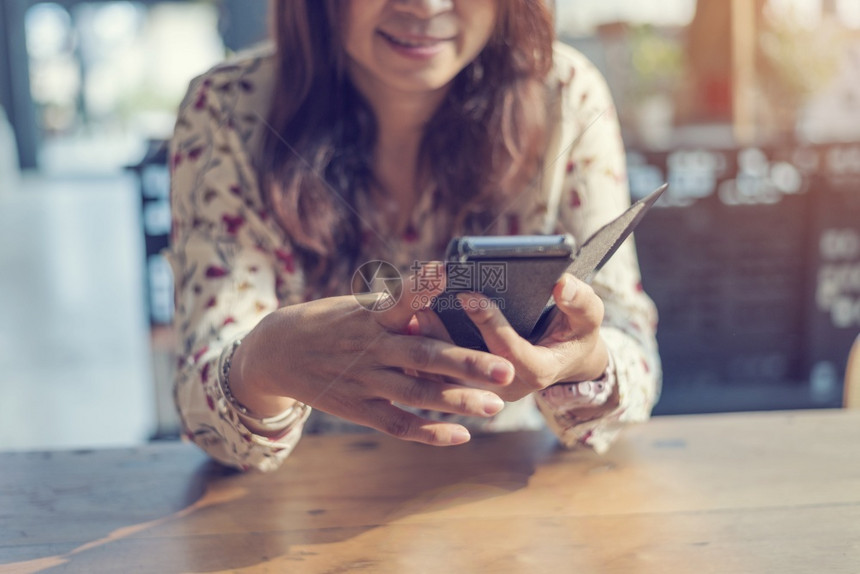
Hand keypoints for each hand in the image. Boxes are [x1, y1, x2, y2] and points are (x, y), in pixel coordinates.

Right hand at [228, 264, 514, 445]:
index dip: (421, 287)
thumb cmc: (329, 323)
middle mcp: (371, 349)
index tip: (444, 272)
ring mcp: (365, 382)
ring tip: (495, 407)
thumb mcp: (356, 309)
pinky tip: (462, 435)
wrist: (278, 353)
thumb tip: (438, 306)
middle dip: (466, 363)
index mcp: (371, 317)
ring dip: (457, 401)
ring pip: (417, 393)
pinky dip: (430, 432)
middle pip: (424, 355)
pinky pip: (399, 424)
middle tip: (506, 370)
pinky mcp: (360, 409)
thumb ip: (397, 313)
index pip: (400, 300)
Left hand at [417, 273, 608, 402]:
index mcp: (537, 371)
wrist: (565, 358)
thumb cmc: (575, 332)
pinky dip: (422, 354)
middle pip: (468, 368)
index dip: (489, 323)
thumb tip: (562, 284)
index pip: (508, 351)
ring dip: (427, 346)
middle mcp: (506, 388)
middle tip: (424, 306)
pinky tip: (407, 326)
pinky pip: (438, 376)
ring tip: (408, 315)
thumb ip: (580, 301)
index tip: (468, 295)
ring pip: (447, 375)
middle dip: (445, 336)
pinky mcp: (468, 387)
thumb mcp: (588, 317)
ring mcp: (484, 391)